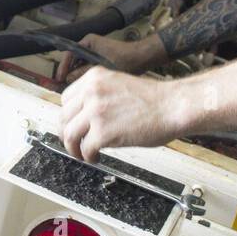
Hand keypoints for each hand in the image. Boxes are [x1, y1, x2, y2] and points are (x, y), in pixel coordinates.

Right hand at [55, 32, 163, 82]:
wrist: (142, 59)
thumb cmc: (127, 58)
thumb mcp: (102, 67)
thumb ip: (84, 73)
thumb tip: (68, 80)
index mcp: (89, 41)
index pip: (69, 53)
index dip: (63, 67)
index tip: (60, 77)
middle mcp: (90, 46)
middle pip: (73, 61)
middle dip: (69, 73)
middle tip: (64, 85)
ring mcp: (95, 53)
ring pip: (79, 66)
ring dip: (77, 76)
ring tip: (74, 88)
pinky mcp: (100, 61)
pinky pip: (87, 69)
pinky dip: (85, 78)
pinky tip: (85, 88)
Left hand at [60, 68, 182, 160]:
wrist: (172, 107)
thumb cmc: (154, 100)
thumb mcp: (119, 85)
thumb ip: (99, 95)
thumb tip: (84, 115)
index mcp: (95, 77)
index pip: (66, 98)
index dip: (68, 116)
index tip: (72, 125)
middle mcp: (92, 92)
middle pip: (64, 117)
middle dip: (66, 133)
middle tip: (73, 143)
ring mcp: (96, 112)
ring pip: (69, 134)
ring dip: (73, 148)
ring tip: (81, 154)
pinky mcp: (103, 132)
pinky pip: (85, 148)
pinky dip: (88, 157)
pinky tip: (96, 158)